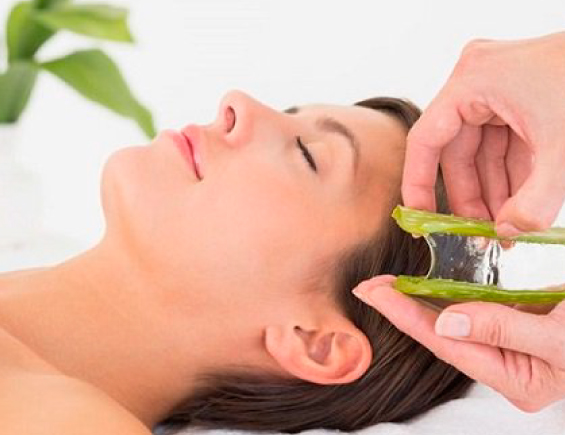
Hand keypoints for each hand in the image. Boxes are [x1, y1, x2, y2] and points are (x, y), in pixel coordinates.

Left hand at [352, 275, 564, 411]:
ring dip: (422, 301)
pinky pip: (474, 310)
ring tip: (389, 285)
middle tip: (371, 286)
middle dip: (404, 309)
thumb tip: (448, 321)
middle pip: (443, 334)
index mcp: (515, 378)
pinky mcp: (516, 324)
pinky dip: (449, 296)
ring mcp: (510, 346)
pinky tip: (430, 286)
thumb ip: (504, 329)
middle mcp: (506, 365)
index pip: (447, 343)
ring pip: (455, 322)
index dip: (407, 315)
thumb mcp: (560, 338)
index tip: (376, 292)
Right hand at [403, 32, 564, 236]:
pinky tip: (517, 205)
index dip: (419, 185)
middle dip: (471, 198)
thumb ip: (535, 200)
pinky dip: (511, 176)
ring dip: (493, 192)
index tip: (420, 219)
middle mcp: (476, 82)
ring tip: (503, 229)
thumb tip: (508, 233)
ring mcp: (495, 89)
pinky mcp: (514, 98)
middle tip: (479, 235)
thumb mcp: (563, 148)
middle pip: (457, 153)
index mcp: (473, 81)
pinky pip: (502, 145)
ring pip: (481, 153)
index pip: (426, 141)